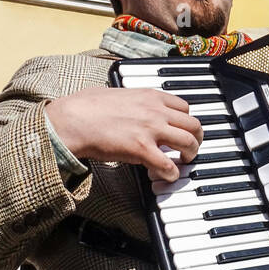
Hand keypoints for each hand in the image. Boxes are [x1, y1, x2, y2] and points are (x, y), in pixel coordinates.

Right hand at [45, 87, 202, 183]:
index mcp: (150, 96)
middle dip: (196, 138)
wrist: (72, 120)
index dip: (186, 120)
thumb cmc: (85, 106)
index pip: (184, 107)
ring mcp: (151, 129)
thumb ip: (131, 98)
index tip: (183, 129)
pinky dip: (172, 173)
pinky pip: (168, 165)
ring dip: (190, 154)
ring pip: (188, 142)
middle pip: (193, 124)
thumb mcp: (116, 93)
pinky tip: (167, 176)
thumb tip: (130, 103)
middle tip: (190, 148)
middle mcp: (156, 111)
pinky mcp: (142, 149)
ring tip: (183, 161)